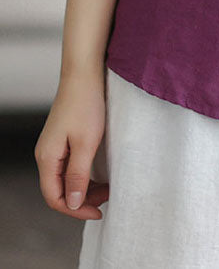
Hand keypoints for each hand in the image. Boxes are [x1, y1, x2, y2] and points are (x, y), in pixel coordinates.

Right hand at [34, 69, 109, 219]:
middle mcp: (46, 154)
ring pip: (65, 178)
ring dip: (84, 187)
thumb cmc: (86, 104)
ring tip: (107, 187)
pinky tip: (99, 173)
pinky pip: (69, 166)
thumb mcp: (86, 143)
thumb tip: (72, 202)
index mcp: (47, 158)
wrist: (84, 73)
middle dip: (82, 200)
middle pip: (58, 190)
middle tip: (107, 198)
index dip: (76, 210)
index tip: (99, 212)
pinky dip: (84, 174)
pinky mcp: (63, 138)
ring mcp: (54, 146)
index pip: (55, 198)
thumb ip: (78, 175)